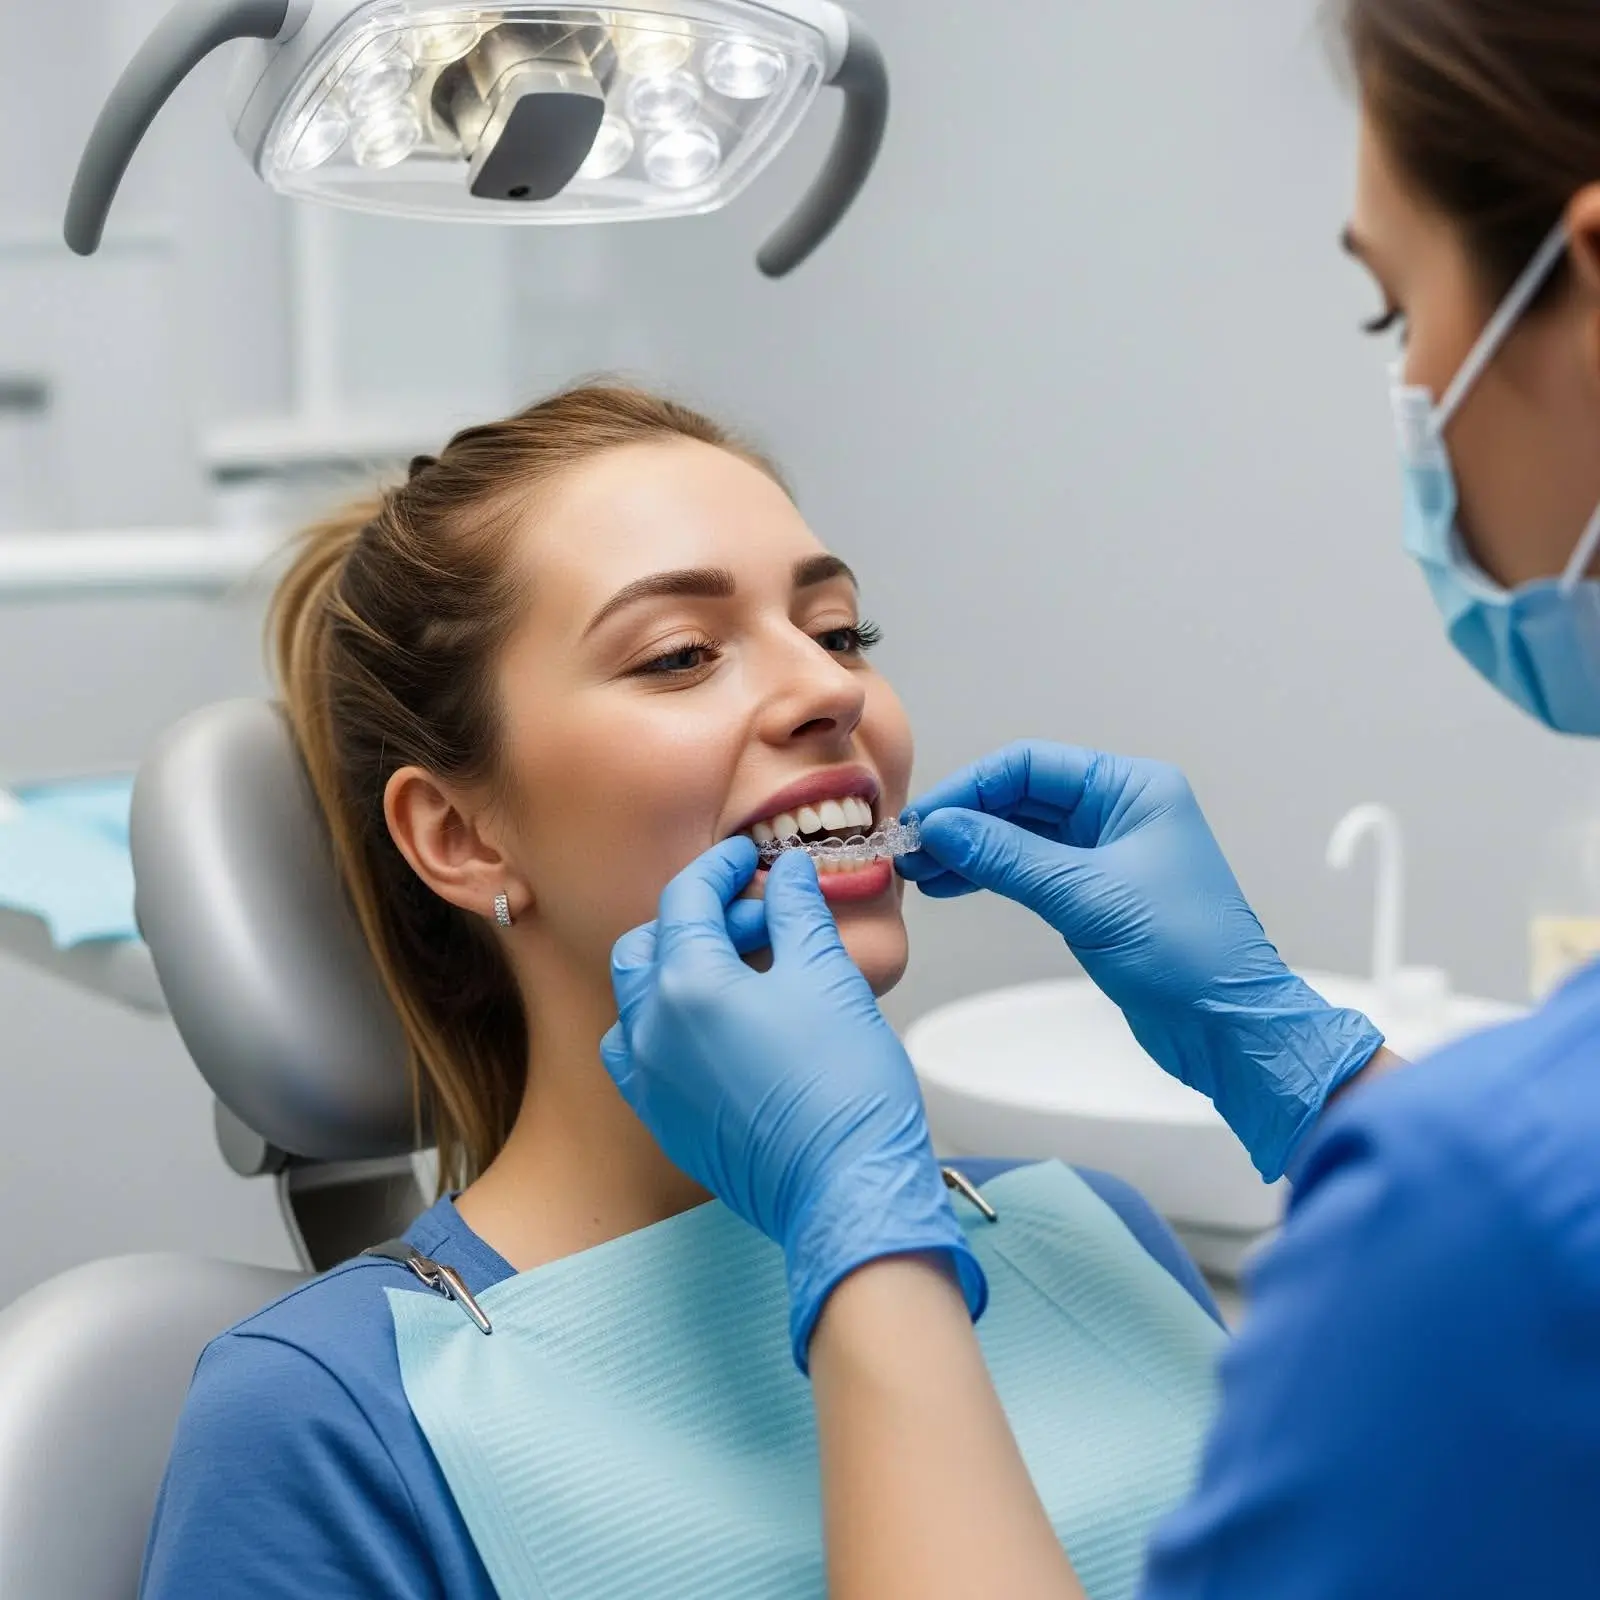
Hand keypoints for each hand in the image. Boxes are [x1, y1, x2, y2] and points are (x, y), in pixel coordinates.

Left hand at [602, 839, 985, 1368]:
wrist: (846, 1189)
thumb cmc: (844, 1086)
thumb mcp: (828, 977)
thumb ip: (797, 914)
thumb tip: (786, 875)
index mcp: (687, 984)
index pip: (686, 900)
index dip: (719, 868)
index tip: (748, 856)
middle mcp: (652, 1030)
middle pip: (647, 945)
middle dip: (692, 918)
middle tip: (753, 916)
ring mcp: (651, 1081)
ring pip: (634, 1001)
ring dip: (672, 971)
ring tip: (733, 971)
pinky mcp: (666, 1121)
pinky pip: (640, 1055)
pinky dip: (664, 1026)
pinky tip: (715, 1028)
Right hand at [901, 742, 1382, 1180]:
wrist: (1228, 1026)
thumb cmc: (1189, 955)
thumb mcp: (1086, 896)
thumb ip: (1008, 857)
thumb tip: (944, 827)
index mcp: (1134, 790)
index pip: (1032, 767)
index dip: (971, 789)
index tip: (926, 819)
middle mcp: (1121, 812)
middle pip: (1022, 797)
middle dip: (965, 820)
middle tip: (914, 848)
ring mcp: (1108, 853)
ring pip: (1021, 835)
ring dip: (971, 850)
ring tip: (923, 872)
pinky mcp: (1097, 894)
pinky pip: (1030, 869)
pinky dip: (991, 875)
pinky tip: (953, 886)